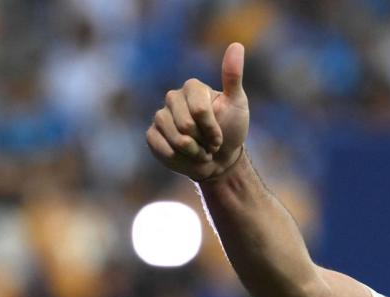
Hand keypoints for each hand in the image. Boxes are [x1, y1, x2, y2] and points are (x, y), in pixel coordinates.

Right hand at [146, 42, 249, 181]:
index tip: (220, 136)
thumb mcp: (237, 103)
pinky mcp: (152, 135)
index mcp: (192, 87)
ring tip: (200, 151)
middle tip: (210, 145)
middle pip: (186, 126)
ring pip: (174, 138)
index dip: (212, 129)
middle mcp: (173, 98)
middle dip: (203, 142)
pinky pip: (161, 148)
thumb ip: (233, 77)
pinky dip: (177, 158)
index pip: (199, 110)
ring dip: (193, 152)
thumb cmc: (231, 129)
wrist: (220, 158)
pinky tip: (185, 156)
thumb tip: (236, 45)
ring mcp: (160, 116)